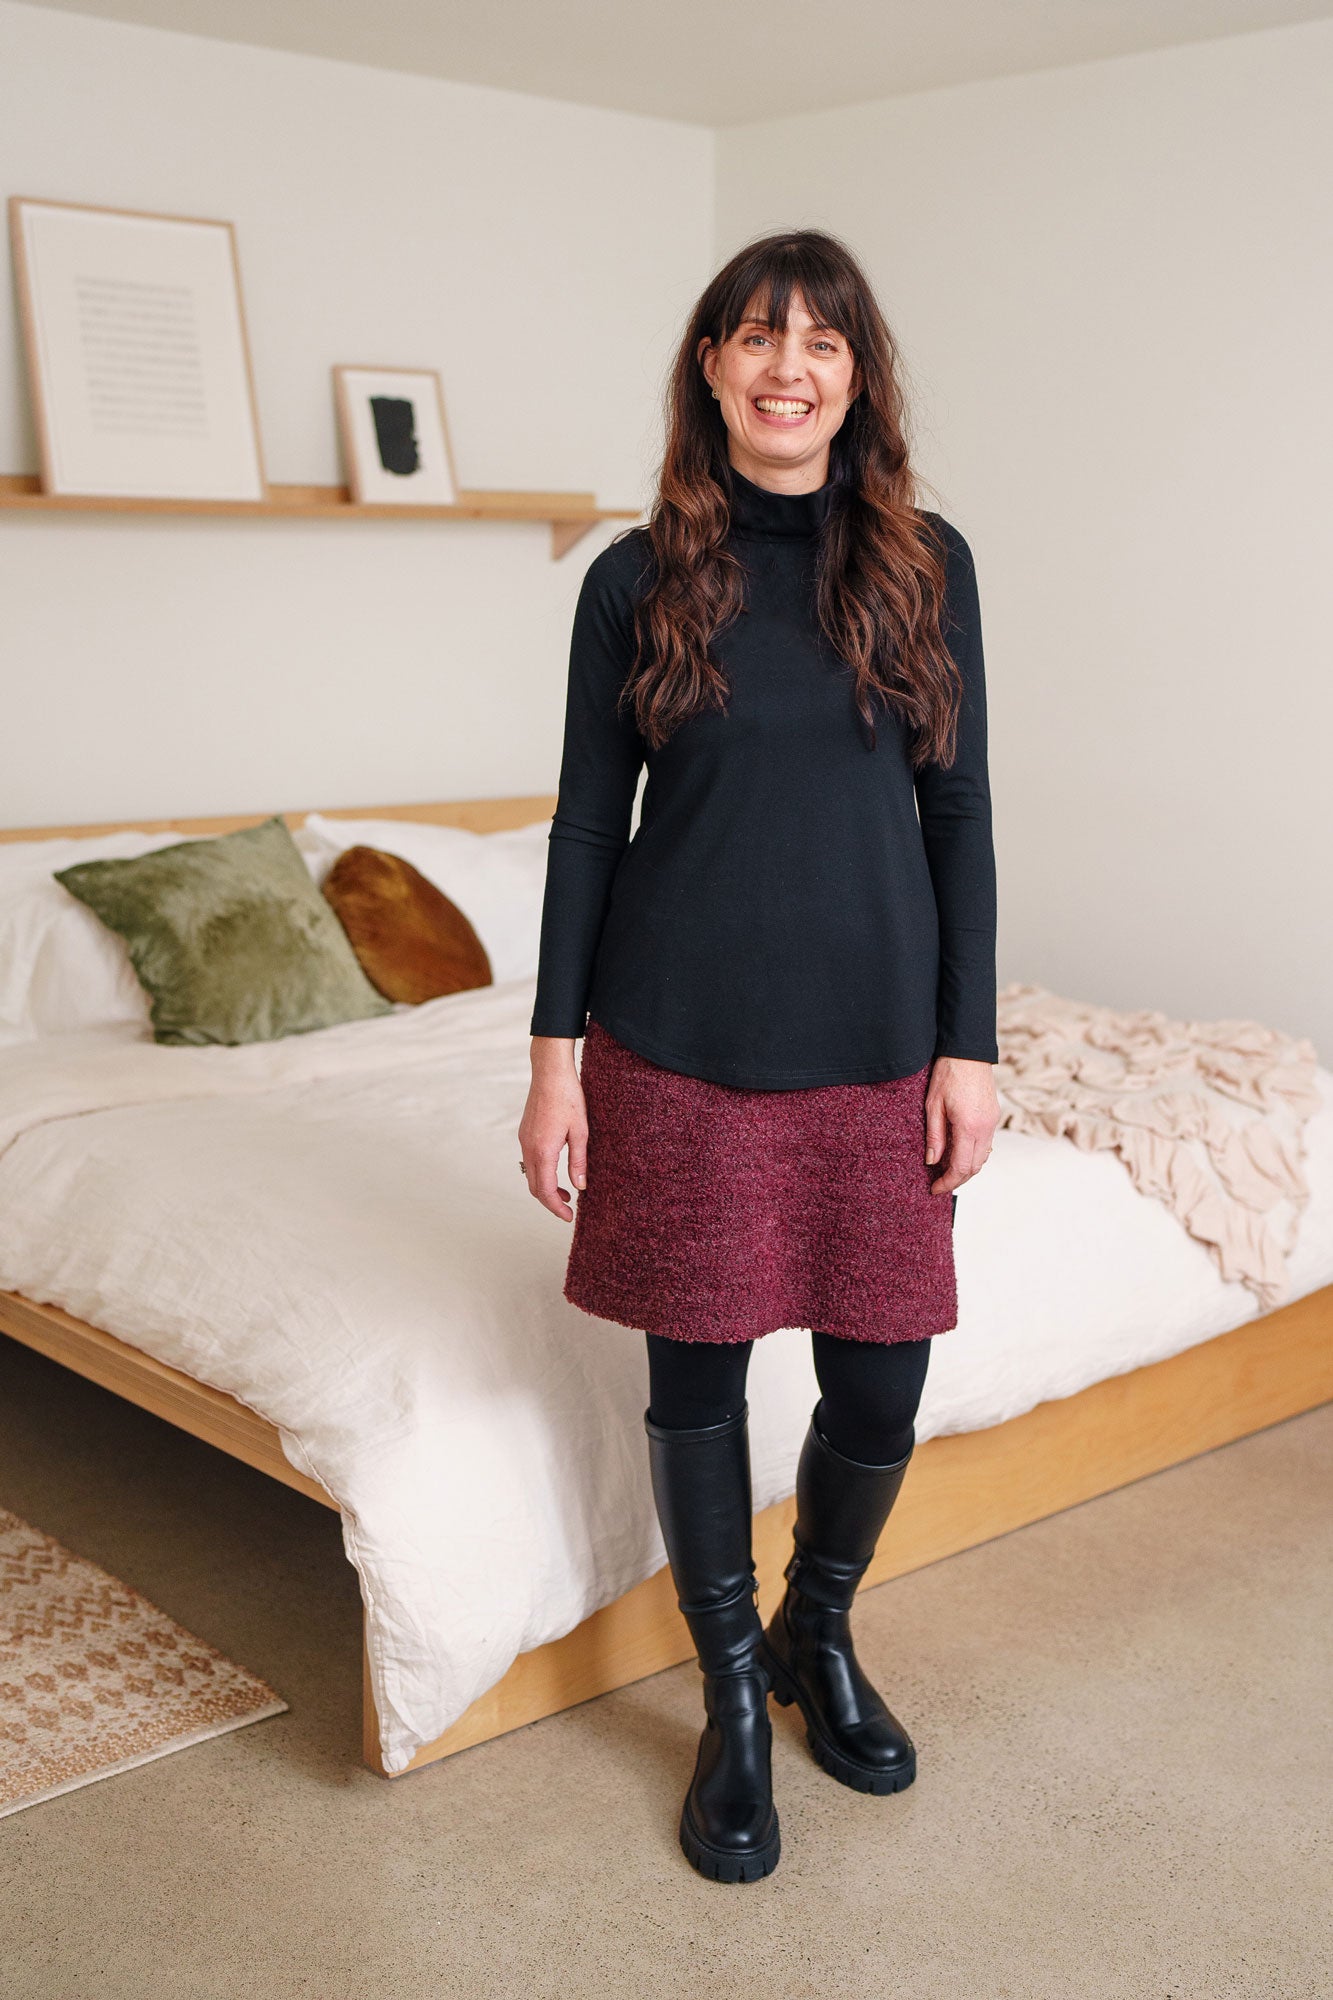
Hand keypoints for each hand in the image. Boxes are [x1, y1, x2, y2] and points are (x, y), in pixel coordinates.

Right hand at [519, 1037, 587, 1221]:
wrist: (550, 1072)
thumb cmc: (569, 1098)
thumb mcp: (581, 1132)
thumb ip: (579, 1162)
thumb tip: (580, 1187)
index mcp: (543, 1150)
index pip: (546, 1190)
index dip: (556, 1208)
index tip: (568, 1216)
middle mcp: (529, 1148)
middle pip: (534, 1187)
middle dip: (550, 1202)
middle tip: (567, 1209)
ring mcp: (524, 1140)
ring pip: (530, 1175)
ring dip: (545, 1188)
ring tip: (565, 1192)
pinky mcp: (524, 1133)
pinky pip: (529, 1161)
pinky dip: (541, 1173)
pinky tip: (555, 1170)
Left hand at [924, 1056, 997, 1197]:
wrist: (968, 1052)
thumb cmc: (948, 1073)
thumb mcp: (933, 1105)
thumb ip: (934, 1136)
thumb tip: (932, 1161)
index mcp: (969, 1127)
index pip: (961, 1167)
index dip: (947, 1182)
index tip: (934, 1189)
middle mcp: (985, 1128)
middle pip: (975, 1167)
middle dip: (957, 1179)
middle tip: (938, 1183)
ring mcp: (992, 1122)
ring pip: (983, 1158)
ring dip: (966, 1168)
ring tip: (946, 1170)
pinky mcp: (993, 1116)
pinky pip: (986, 1144)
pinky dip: (973, 1155)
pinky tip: (958, 1152)